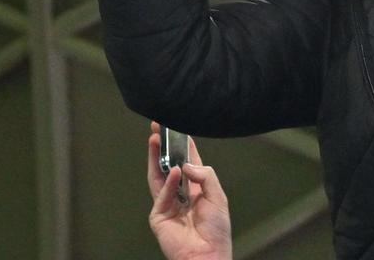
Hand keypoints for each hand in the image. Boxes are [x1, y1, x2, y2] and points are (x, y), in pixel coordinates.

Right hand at [147, 121, 231, 259]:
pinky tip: (175, 171)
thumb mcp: (218, 196)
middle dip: (164, 147)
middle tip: (158, 128)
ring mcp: (167, 204)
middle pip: (169, 165)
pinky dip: (168, 182)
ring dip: (157, 158)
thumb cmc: (216, 230)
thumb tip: (186, 165)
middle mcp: (180, 194)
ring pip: (159, 176)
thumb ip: (205, 176)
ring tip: (156, 140)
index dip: (183, 145)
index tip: (177, 128)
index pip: (188, 162)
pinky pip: (161, 194)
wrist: (208, 255)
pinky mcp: (159, 215)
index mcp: (196, 189)